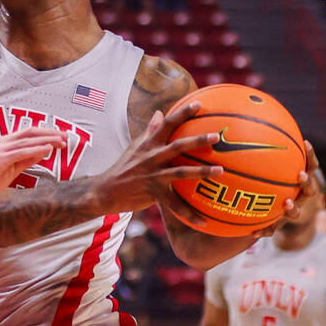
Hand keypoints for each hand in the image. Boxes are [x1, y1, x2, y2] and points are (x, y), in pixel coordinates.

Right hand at [0, 127, 66, 198]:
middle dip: (50, 133)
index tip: (61, 137)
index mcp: (5, 143)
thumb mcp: (10, 170)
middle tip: (66, 136)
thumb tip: (41, 154)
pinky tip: (47, 149)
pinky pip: (21, 152)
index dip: (46, 133)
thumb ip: (24, 161)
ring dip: (46, 140)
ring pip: (28, 140)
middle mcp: (3, 142)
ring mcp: (0, 149)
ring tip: (61, 141)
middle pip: (31, 132)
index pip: (29, 134)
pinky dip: (35, 149)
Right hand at [106, 102, 223, 222]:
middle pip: (178, 146)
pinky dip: (189, 213)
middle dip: (197, 140)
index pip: (167, 125)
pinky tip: (204, 221)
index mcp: (149, 144)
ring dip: (201, 171)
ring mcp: (153, 176)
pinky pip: (174, 205)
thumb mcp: (135, 147)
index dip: (183, 113)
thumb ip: (150, 131)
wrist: (105, 191)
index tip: (199, 104)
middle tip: (216, 136)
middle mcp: (152, 157)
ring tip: (220, 171)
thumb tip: (161, 113)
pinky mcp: (153, 194)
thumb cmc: (123, 167)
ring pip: (180, 172)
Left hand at [251, 140, 320, 238]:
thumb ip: (261, 152)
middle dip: (307, 182)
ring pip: (295, 212)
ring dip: (293, 208)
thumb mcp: (263, 168)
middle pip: (310, 190)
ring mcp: (289, 212)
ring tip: (286, 204)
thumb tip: (247, 127)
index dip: (310, 155)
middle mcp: (298, 196)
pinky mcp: (277, 225)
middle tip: (301, 175)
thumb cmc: (263, 183)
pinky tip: (254, 233)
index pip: (310, 165)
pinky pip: (272, 230)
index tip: (305, 143)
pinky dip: (265, 231)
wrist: (266, 213)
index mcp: (299, 180)